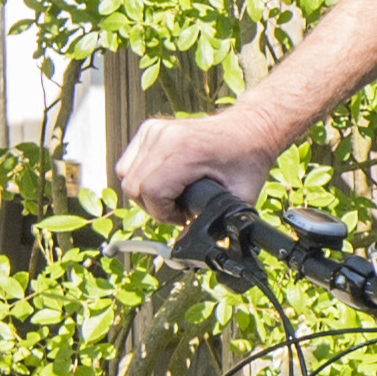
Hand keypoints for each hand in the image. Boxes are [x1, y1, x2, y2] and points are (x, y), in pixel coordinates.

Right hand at [117, 110, 275, 218]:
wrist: (251, 128)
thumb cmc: (248, 158)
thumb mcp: (239, 198)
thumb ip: (215, 223)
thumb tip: (188, 247)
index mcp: (186, 152)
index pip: (150, 191)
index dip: (163, 213)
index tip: (183, 217)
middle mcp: (165, 138)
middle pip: (133, 186)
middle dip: (153, 207)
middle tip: (179, 210)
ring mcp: (154, 131)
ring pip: (126, 174)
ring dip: (144, 193)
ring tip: (172, 197)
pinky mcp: (150, 129)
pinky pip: (129, 161)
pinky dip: (140, 177)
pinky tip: (164, 182)